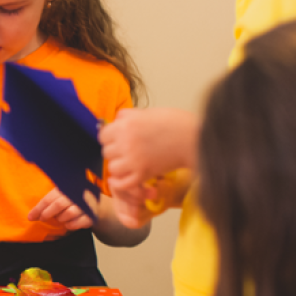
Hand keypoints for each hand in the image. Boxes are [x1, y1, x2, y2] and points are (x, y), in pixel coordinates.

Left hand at [27, 188, 93, 231]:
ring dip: (60, 219)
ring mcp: (85, 204)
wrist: (94, 202)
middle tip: (42, 218)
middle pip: (59, 204)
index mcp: (67, 187)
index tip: (30, 217)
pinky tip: (68, 224)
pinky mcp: (91, 215)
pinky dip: (70, 225)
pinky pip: (77, 223)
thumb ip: (50, 201)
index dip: (38, 208)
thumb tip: (32, 214)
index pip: (50, 198)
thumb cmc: (72, 198)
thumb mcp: (62, 194)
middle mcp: (77, 194)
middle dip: (47, 213)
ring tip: (59, 218)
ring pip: (69, 214)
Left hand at [100, 108, 200, 227]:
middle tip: (125, 150)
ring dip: (118, 166)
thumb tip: (117, 119)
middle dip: (114, 151)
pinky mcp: (143, 174)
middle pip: (107, 151)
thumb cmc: (175, 123)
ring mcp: (134, 160)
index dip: (109, 137)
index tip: (115, 139)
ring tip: (128, 163)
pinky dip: (119, 183)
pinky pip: (122, 183)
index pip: (103, 135)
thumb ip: (129, 116)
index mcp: (126, 124)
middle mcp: (126, 142)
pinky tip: (120, 179)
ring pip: (112, 167)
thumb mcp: (148, 112)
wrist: (193, 138)